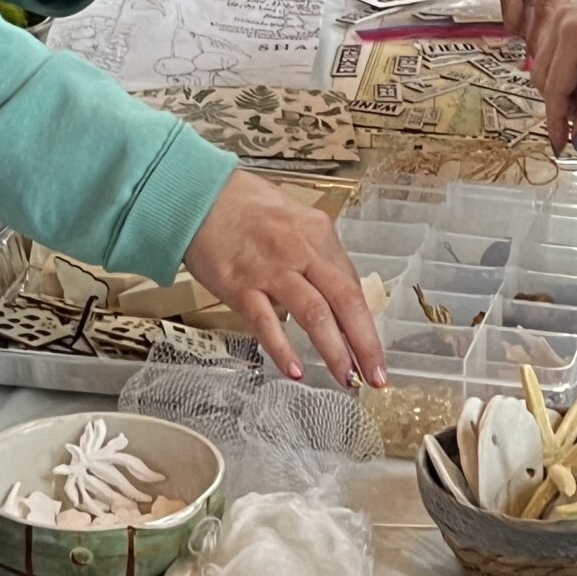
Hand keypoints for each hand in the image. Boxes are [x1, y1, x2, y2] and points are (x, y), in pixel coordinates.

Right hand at [186, 173, 386, 388]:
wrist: (199, 196)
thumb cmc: (247, 207)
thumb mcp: (295, 220)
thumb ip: (317, 255)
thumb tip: (338, 293)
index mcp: (319, 234)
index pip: (352, 285)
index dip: (367, 324)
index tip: (375, 352)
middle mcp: (301, 251)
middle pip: (345, 301)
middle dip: (365, 344)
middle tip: (377, 376)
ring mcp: (271, 270)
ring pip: (314, 315)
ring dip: (334, 352)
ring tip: (346, 379)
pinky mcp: (240, 287)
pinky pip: (266, 323)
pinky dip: (282, 350)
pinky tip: (295, 371)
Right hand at [529, 0, 576, 153]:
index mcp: (574, 34)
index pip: (555, 88)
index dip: (557, 122)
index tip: (561, 144)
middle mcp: (559, 24)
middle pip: (544, 80)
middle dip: (564, 104)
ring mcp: (558, 21)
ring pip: (545, 70)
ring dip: (566, 91)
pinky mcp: (562, 23)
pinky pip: (553, 58)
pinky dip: (569, 76)